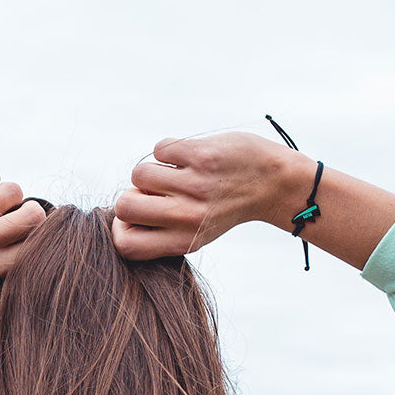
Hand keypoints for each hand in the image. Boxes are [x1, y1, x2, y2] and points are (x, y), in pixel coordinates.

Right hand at [112, 132, 312, 259]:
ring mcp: (194, 185)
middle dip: (131, 194)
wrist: (273, 183)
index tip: (136, 218)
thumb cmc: (226, 206)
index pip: (126, 246)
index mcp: (183, 240)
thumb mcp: (197, 232)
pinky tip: (189, 156)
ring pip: (139, 173)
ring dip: (152, 169)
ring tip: (175, 172)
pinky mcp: (201, 155)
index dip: (121, 228)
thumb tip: (121, 210)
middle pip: (124, 207)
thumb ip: (162, 230)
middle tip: (154, 192)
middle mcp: (187, 216)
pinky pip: (160, 148)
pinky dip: (170, 149)